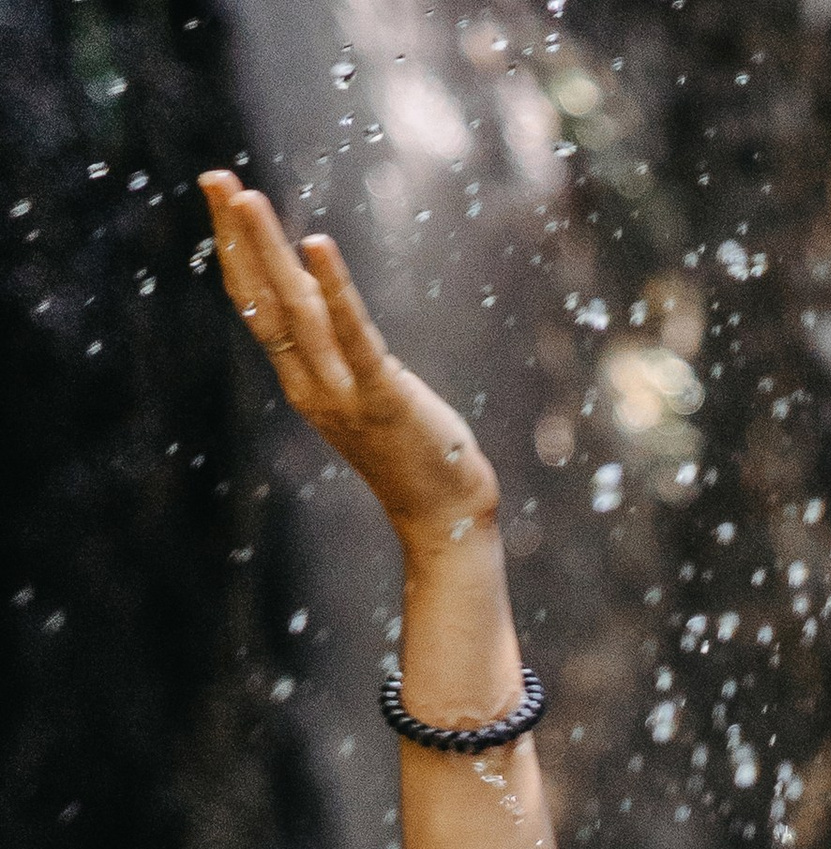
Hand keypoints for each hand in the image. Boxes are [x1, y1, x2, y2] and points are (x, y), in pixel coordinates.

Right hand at [198, 172, 497, 553]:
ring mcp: (342, 393)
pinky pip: (353, 335)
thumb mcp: (361, 388)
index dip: (235, 250)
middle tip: (214, 177)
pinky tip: (316, 245)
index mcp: (301, 380)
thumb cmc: (410, 449)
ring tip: (248, 197)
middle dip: (237, 236)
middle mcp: (310, 384)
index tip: (221, 195)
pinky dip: (334, 289)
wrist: (443, 516)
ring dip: (269, 249)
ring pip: (295, 310)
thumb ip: (334, 344)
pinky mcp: (382, 397)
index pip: (256, 305)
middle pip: (263, 298)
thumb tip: (316, 286)